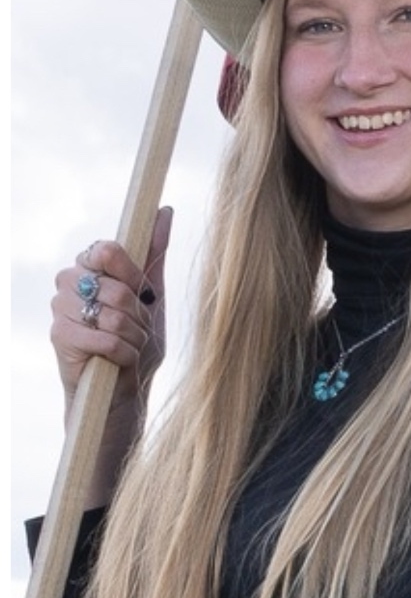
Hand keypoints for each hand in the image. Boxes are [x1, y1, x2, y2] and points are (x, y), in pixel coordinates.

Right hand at [50, 206, 172, 417]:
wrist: (125, 387)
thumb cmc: (138, 338)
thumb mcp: (153, 293)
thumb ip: (155, 251)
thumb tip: (165, 209)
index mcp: (90, 266)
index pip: (107, 250)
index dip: (130, 272)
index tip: (143, 291)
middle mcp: (69, 282)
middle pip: (113, 285)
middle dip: (138, 312)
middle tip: (137, 327)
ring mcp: (60, 308)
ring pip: (111, 313)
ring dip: (133, 335)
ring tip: (129, 344)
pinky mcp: (59, 337)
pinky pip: (105, 338)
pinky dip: (124, 352)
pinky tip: (120, 359)